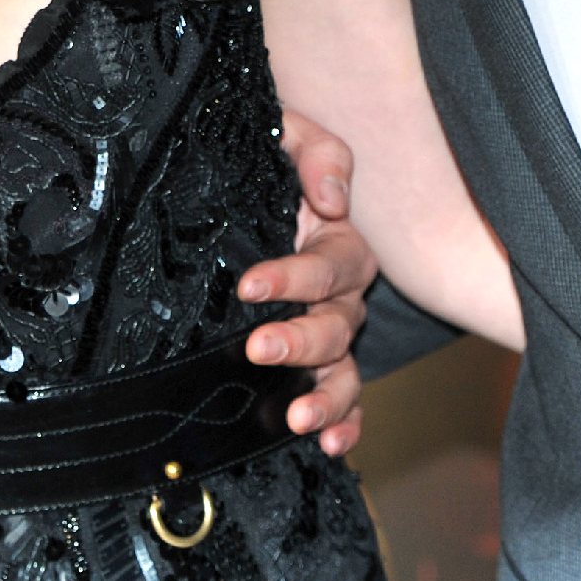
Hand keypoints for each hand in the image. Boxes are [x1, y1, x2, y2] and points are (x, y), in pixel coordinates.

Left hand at [236, 110, 371, 455]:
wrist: (236, 188)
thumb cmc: (263, 160)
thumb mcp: (285, 135)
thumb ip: (314, 151)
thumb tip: (331, 199)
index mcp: (337, 242)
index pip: (329, 265)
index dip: (293, 277)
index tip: (249, 285)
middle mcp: (340, 293)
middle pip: (337, 324)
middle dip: (301, 340)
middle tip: (258, 348)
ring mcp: (329, 330)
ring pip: (343, 369)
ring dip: (325, 395)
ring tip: (298, 418)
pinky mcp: (315, 361)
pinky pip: (344, 398)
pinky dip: (344, 424)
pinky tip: (328, 445)